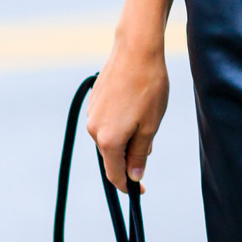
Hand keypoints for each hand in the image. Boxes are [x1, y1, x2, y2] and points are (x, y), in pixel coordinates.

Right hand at [87, 33, 169, 190]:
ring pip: (109, 138)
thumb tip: (133, 175)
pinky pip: (106, 123)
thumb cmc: (148, 88)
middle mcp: (93, 129)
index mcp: (108, 140)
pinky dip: (120, 124)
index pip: (115, 174)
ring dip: (126, 138)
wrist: (136, 50)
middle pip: (112, 156)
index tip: (141, 191)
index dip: (128, 186)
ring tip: (146, 119)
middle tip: (150, 144)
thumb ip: (139, 153)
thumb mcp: (150, 125)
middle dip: (130, 157)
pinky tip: (135, 108)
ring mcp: (91, 114)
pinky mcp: (94, 101)